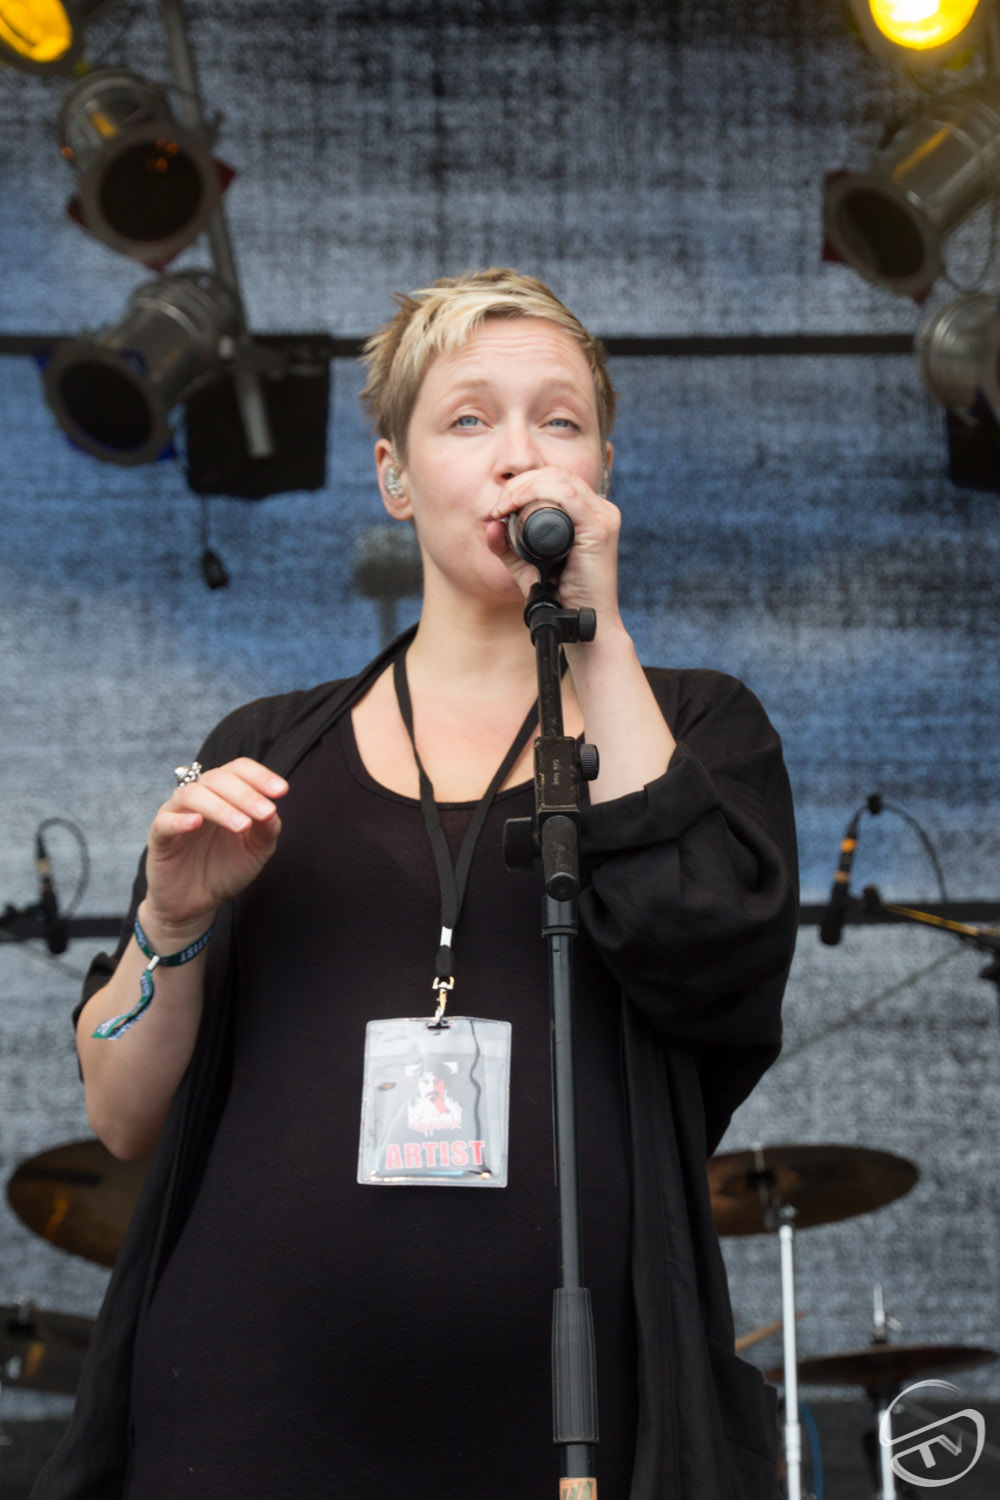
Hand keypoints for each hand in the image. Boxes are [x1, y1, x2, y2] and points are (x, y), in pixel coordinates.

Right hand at [142, 758, 287, 941]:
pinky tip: (197, 823)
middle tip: (265, 812)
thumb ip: (267, 829)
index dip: (260, 775)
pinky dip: (180, 820)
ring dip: (220, 807)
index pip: (239, 769)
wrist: (196, 904)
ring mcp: (177, 814)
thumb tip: (273, 809)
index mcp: (224, 794)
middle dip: (245, 794)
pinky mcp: (159, 837)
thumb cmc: (226, 870)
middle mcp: (200, 798)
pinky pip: (165, 821)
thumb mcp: (256, 851)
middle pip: (217, 778)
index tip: (281, 791)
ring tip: (242, 825)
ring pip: (192, 795)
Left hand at [484, 465, 621, 621]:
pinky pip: (567, 495)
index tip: (499, 506)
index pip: (555, 479)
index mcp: (588, 514)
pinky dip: (535, 494)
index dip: (524, 483)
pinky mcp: (600, 529)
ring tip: (502, 507)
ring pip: (560, 479)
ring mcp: (603, 517)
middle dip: (521, 483)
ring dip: (524, 487)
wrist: (579, 623)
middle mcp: (600, 510)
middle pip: (557, 474)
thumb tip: (490, 525)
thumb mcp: (526, 567)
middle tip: (498, 506)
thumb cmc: (559, 597)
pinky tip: (514, 507)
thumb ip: (508, 548)